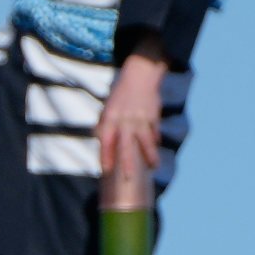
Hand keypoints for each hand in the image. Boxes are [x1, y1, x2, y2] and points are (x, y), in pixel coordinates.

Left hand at [95, 55, 167, 178]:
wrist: (140, 75)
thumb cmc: (120, 95)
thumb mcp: (107, 108)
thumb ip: (103, 125)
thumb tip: (99, 140)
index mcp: (110, 118)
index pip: (106, 141)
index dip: (105, 156)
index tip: (106, 171)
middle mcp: (125, 120)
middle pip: (126, 146)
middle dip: (127, 163)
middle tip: (128, 179)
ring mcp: (140, 119)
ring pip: (145, 141)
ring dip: (150, 156)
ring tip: (153, 167)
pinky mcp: (153, 116)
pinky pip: (154, 132)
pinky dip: (155, 141)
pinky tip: (155, 150)